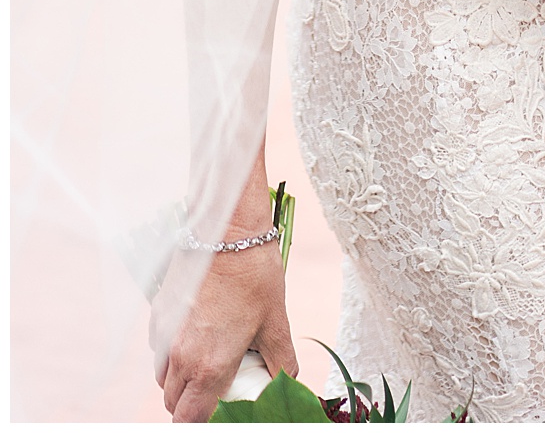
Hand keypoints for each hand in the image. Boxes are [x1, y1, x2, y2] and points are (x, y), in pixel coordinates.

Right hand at [153, 241, 296, 422]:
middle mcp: (181, 357)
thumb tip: (287, 383)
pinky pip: (160, 349)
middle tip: (217, 389)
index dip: (203, 422)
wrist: (227, 230)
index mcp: (211, 366)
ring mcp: (165, 335)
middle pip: (174, 403)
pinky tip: (196, 333)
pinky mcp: (158, 314)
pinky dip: (172, 353)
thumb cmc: (255, 274)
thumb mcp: (276, 321)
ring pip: (164, 378)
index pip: (191, 419)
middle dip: (191, 404)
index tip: (219, 413)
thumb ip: (282, 361)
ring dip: (180, 380)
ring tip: (207, 361)